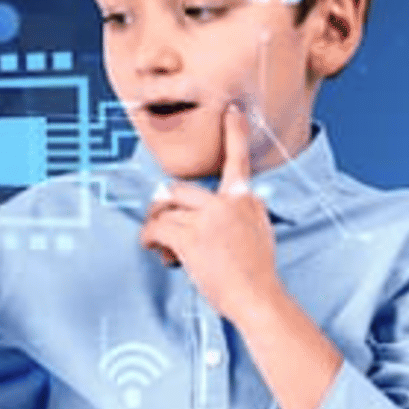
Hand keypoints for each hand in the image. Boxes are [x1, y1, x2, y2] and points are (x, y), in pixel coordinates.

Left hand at [140, 104, 282, 322]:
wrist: (258, 298)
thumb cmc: (254, 275)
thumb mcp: (257, 233)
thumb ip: (237, 214)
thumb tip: (200, 210)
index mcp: (246, 200)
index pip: (238, 162)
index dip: (234, 133)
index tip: (232, 110)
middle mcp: (229, 202)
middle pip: (177, 190)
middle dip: (162, 208)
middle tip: (160, 227)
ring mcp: (210, 218)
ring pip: (164, 211)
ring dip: (156, 230)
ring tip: (164, 249)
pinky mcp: (192, 236)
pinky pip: (157, 229)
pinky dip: (150, 240)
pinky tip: (157, 251)